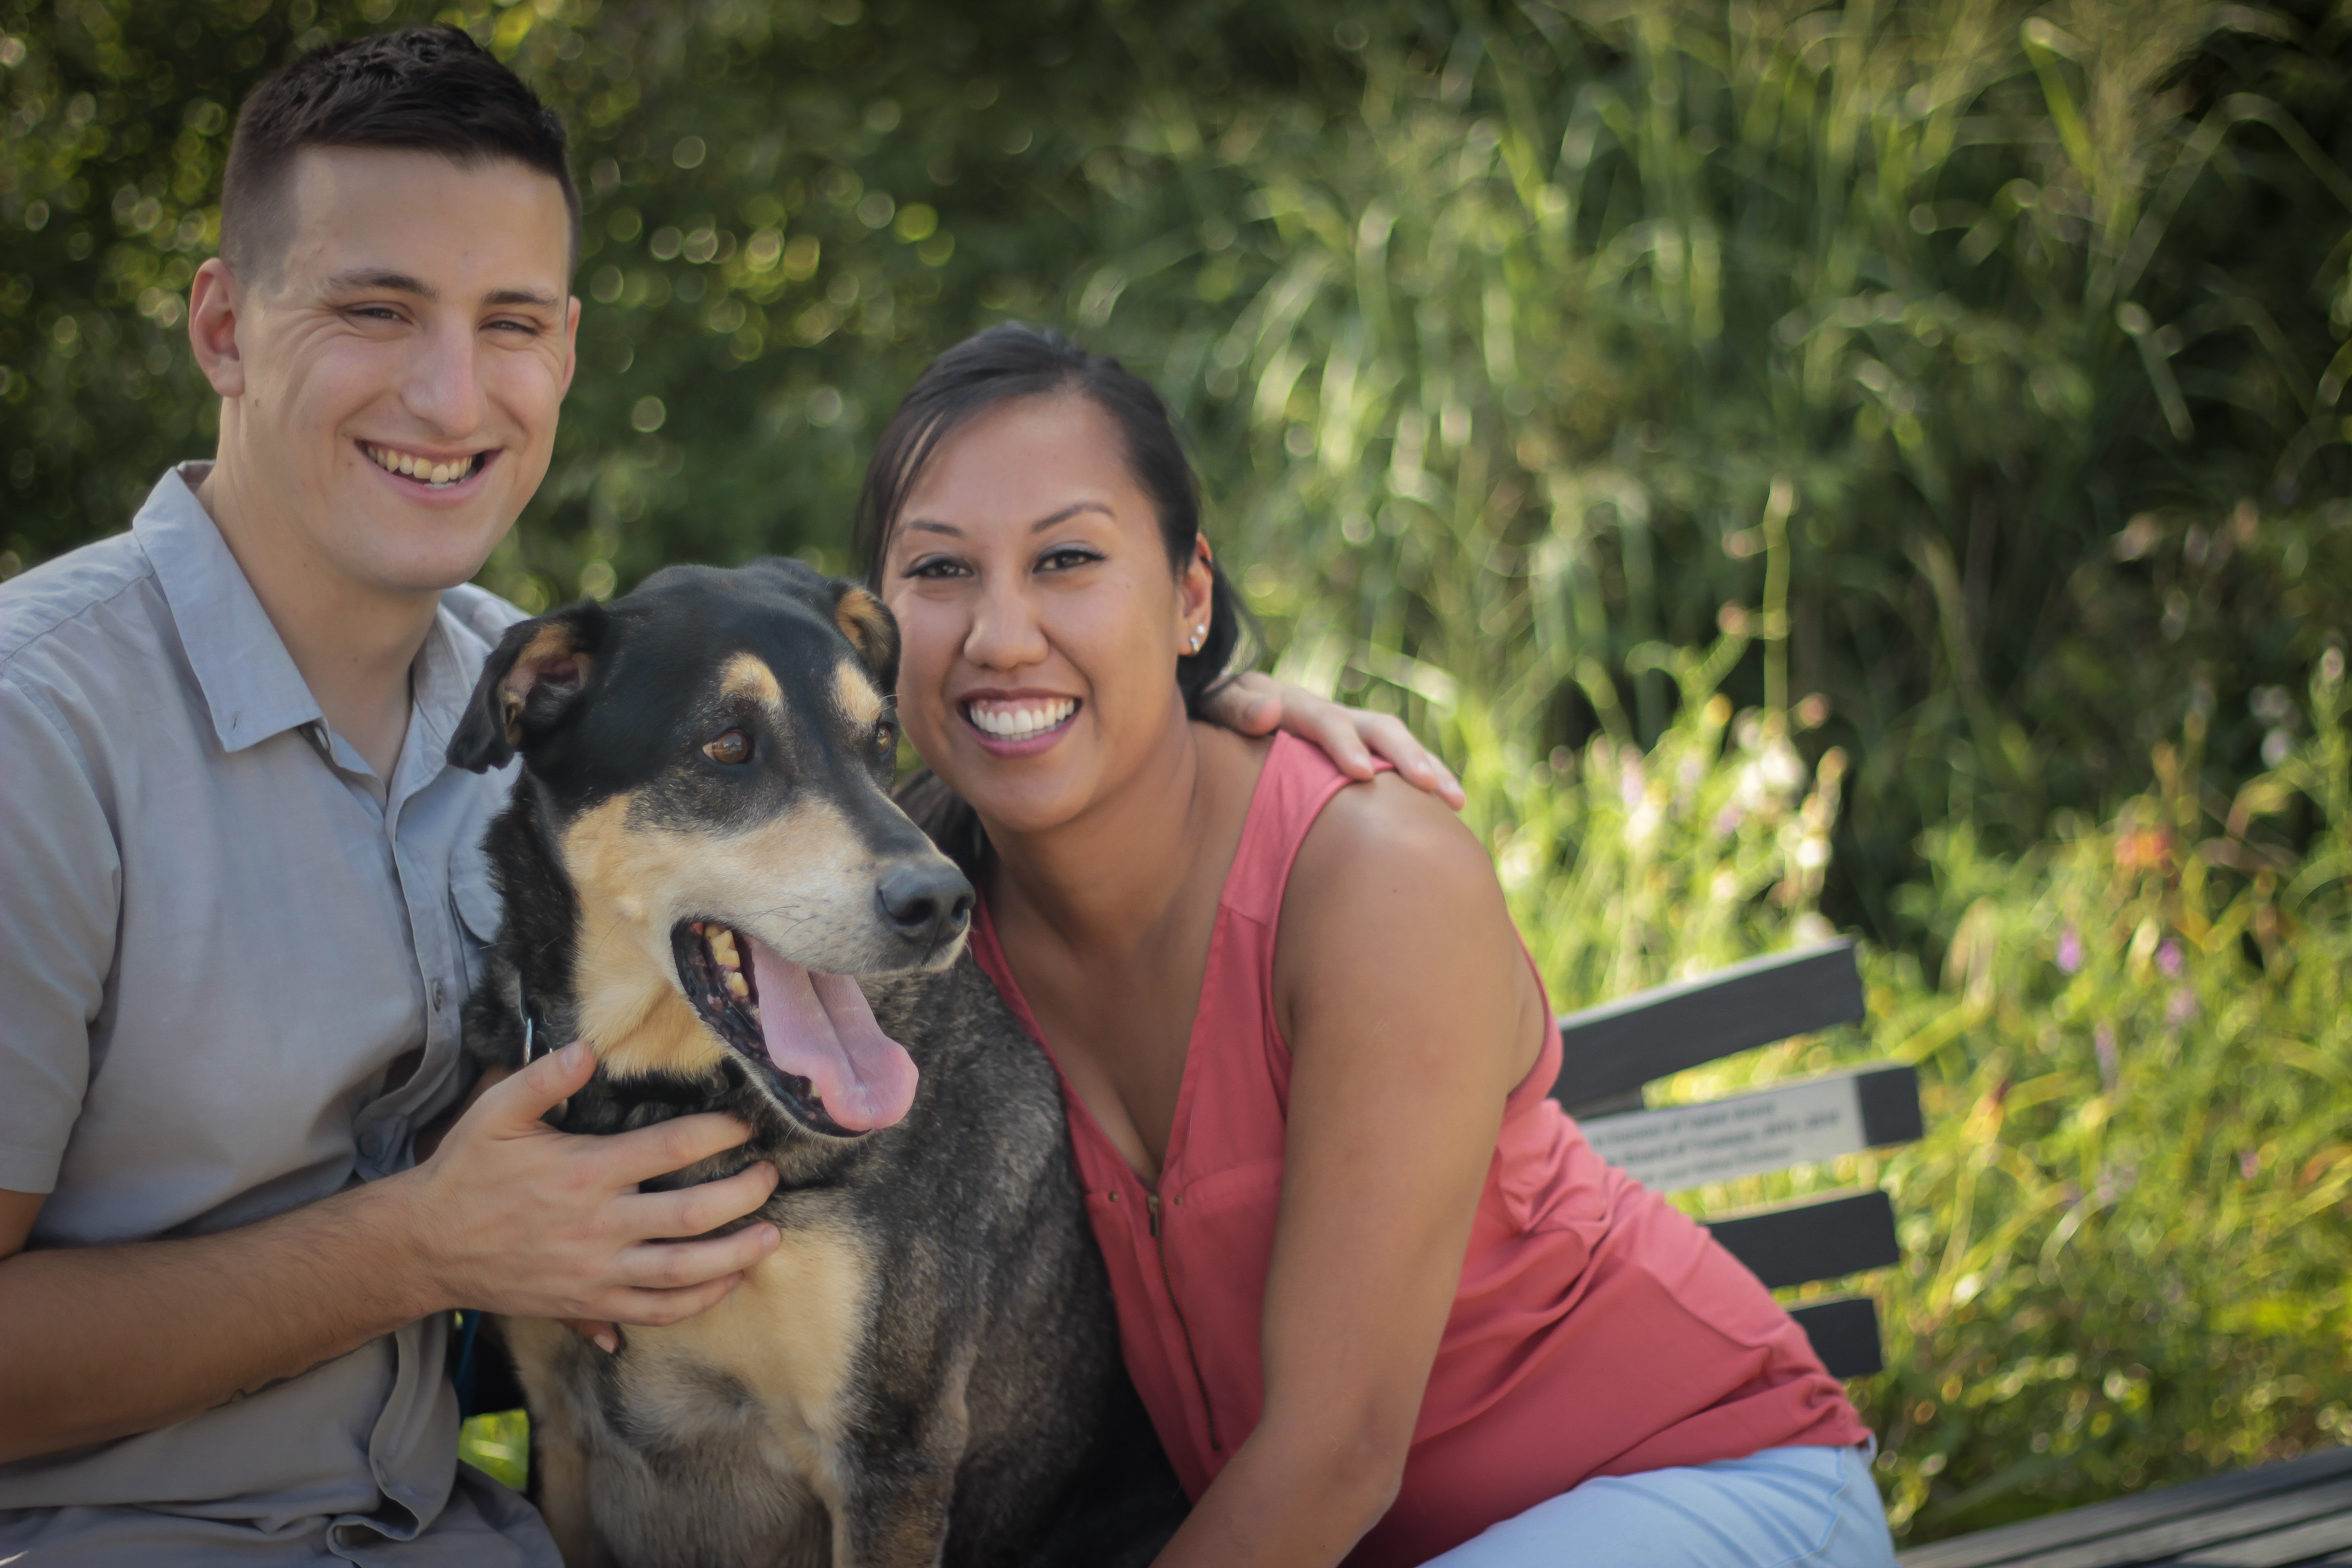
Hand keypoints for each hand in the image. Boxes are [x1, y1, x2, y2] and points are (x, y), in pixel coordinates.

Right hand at [400, 1042, 779, 1327]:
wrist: (426, 1247)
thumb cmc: (465, 1173)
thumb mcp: (494, 1114)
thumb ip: (542, 1077)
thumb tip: (589, 1049)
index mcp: (584, 1172)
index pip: (671, 1149)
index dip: (718, 1133)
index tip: (747, 1124)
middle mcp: (598, 1226)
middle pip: (691, 1216)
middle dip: (743, 1197)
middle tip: (771, 1178)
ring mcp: (595, 1271)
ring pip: (682, 1272)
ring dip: (735, 1257)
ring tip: (772, 1238)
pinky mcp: (587, 1303)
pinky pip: (654, 1310)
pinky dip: (696, 1302)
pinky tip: (724, 1284)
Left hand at [1201, 672, 1464, 809]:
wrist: (1233, 703)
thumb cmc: (1222, 714)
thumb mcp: (1219, 704)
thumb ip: (1237, 708)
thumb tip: (1269, 712)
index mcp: (1296, 704)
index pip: (1325, 721)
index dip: (1344, 744)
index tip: (1361, 773)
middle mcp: (1332, 714)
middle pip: (1377, 727)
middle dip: (1405, 756)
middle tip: (1429, 787)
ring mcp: (1351, 730)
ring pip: (1397, 744)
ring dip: (1428, 767)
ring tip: (1456, 801)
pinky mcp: (1361, 749)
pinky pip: (1397, 762)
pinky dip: (1424, 779)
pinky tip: (1448, 811)